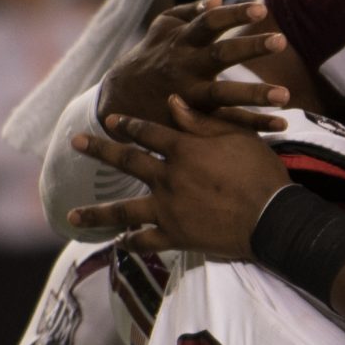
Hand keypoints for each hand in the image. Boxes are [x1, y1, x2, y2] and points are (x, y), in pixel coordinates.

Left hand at [66, 97, 292, 257]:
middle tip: (75, 142)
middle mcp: (167, 178)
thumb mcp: (237, 136)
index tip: (110, 119)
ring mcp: (168, 209)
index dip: (128, 124)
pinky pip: (147, 241)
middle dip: (98, 150)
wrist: (273, 218)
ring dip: (96, 213)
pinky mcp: (177, 236)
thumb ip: (202, 120)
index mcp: (182, 149)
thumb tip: (173, 100)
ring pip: (123, 211)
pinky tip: (118, 244)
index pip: (148, 132)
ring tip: (71, 216)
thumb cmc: (261, 173)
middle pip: (126, 162)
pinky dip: (130, 244)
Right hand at [95, 0, 292, 133]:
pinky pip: (226, 123)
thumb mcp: (162, 28)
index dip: (234, 15)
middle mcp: (187, 65)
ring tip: (286, 94)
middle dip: (250, 47)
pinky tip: (281, 125)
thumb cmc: (149, 56)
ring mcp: (190, 95)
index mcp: (182, 40)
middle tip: (281, 40)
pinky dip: (253, 125)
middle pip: (220, 54)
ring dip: (255, 93)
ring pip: (224, 94)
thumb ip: (189, 12)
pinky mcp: (194, 120)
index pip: (210, 22)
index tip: (261, 9)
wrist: (117, 100)